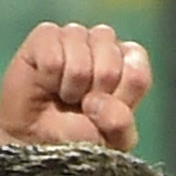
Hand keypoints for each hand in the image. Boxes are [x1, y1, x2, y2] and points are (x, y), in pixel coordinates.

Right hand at [0, 22, 151, 151]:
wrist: (37, 138)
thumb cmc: (79, 136)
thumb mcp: (111, 140)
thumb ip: (121, 124)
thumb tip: (99, 101)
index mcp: (130, 63)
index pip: (137, 71)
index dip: (120, 98)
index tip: (106, 113)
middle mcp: (105, 44)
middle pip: (111, 62)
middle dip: (95, 93)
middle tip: (82, 105)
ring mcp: (76, 35)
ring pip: (81, 59)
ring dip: (72, 88)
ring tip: (65, 95)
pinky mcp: (46, 35)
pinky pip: (53, 57)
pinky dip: (49, 79)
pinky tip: (46, 83)